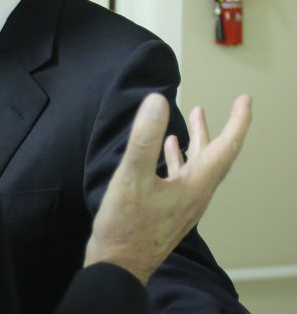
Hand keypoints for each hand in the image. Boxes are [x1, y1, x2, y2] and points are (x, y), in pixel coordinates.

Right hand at [83, 93, 251, 283]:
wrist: (119, 263)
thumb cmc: (126, 226)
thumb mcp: (132, 177)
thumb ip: (145, 138)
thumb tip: (157, 102)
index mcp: (196, 185)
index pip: (226, 148)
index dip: (239, 122)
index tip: (245, 101)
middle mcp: (196, 194)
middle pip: (216, 155)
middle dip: (223, 127)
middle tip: (235, 106)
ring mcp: (183, 203)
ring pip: (200, 165)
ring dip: (200, 140)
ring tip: (196, 117)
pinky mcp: (169, 208)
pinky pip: (182, 176)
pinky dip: (179, 156)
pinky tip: (168, 149)